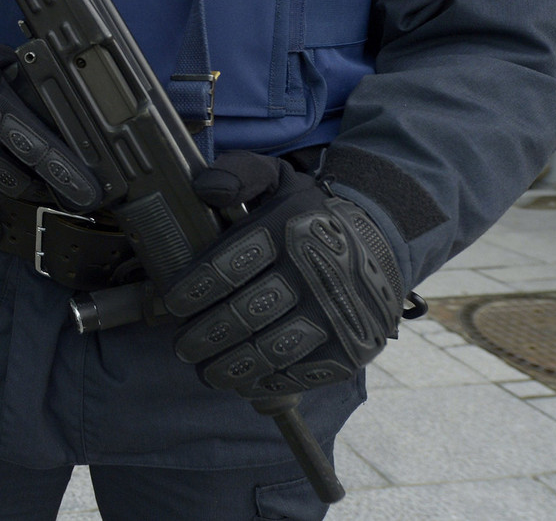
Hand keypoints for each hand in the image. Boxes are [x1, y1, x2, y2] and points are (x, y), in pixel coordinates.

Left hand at [164, 152, 403, 397]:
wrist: (384, 237)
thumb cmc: (311, 212)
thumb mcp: (277, 177)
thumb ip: (238, 173)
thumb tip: (206, 188)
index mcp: (291, 228)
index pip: (230, 265)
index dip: (194, 289)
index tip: (171, 304)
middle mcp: (317, 272)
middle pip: (245, 314)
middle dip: (204, 335)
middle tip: (181, 345)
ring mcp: (338, 315)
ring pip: (271, 351)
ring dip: (229, 366)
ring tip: (205, 370)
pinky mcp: (351, 348)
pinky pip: (300, 374)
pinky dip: (266, 381)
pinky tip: (242, 380)